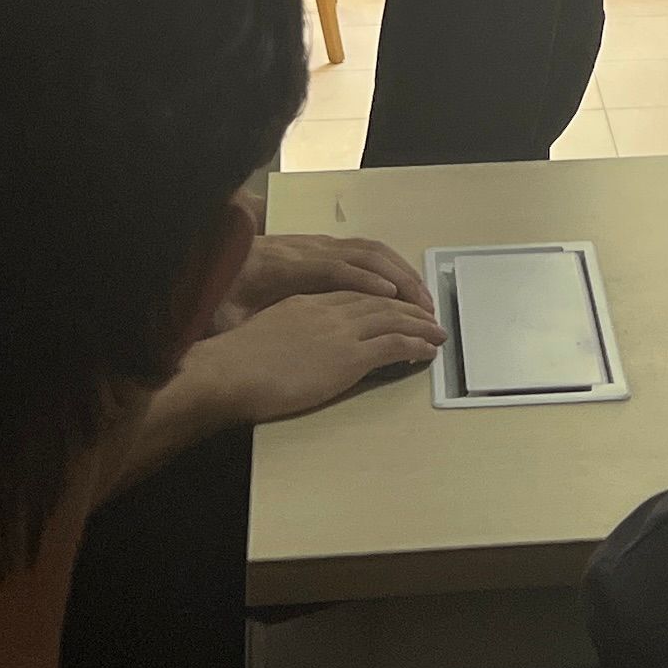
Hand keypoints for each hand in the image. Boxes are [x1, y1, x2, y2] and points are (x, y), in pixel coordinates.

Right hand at [183, 287, 444, 427]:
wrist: (230, 372)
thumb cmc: (236, 364)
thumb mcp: (266, 336)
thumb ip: (288, 336)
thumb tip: (296, 349)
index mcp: (308, 303)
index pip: (355, 295)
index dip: (381, 299)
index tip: (397, 304)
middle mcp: (329, 311)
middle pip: (380, 303)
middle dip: (409, 308)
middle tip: (429, 315)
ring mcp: (340, 333)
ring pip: (393, 320)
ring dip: (420, 325)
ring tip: (438, 332)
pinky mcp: (349, 357)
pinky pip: (393, 346)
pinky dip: (415, 345)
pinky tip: (428, 349)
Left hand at [211, 229, 433, 331]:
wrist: (208, 262)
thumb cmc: (218, 298)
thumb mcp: (225, 317)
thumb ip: (244, 326)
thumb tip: (254, 339)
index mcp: (282, 265)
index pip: (332, 268)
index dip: (363, 281)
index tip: (391, 297)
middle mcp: (305, 248)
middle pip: (362, 254)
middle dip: (399, 278)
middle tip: (425, 309)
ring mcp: (315, 245)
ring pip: (367, 250)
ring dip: (399, 271)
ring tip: (421, 301)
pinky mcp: (320, 248)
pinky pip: (362, 252)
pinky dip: (388, 267)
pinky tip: (399, 288)